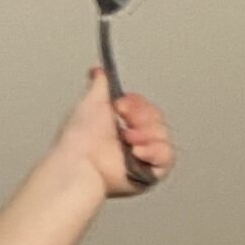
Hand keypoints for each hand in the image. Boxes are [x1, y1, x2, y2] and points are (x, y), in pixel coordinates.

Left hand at [54, 68, 174, 198]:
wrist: (78, 162)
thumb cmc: (79, 139)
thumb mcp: (91, 103)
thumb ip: (100, 85)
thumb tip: (98, 71)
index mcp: (123, 126)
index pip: (147, 109)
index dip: (137, 105)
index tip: (120, 105)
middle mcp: (134, 142)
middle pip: (158, 121)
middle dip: (141, 118)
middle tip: (123, 123)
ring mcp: (142, 158)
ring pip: (164, 137)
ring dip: (146, 135)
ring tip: (126, 140)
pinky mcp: (148, 174)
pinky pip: (166, 158)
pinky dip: (154, 151)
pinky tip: (137, 151)